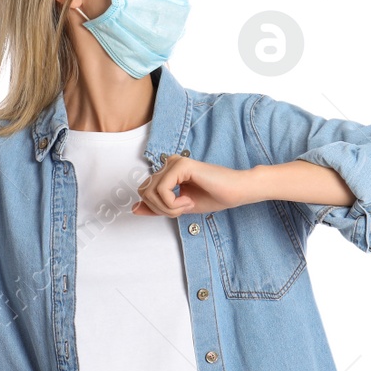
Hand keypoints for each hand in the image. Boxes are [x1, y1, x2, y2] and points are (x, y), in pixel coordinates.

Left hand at [131, 156, 261, 216]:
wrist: (237, 192)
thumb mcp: (178, 207)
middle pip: (144, 191)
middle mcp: (169, 163)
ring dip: (168, 207)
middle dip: (161, 208)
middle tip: (182, 208)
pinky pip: (162, 190)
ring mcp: (174, 162)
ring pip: (150, 192)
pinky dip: (173, 203)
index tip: (179, 208)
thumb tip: (134, 208)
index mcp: (168, 170)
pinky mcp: (181, 165)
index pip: (145, 191)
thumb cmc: (215, 197)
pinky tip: (189, 200)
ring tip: (187, 204)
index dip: (158, 207)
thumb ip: (156, 207)